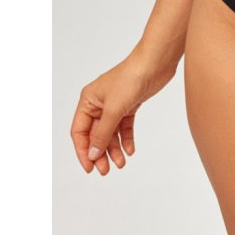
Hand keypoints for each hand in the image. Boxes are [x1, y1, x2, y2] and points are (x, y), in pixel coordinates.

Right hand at [70, 48, 175, 175]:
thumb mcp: (113, 109)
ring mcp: (114, 104)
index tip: (90, 168)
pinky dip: (126, 139)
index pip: (79, 132)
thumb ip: (102, 133)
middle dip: (100, 153)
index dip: (83, 151)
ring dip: (114, 149)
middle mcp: (99, 103)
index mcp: (88, 100)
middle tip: (106, 171)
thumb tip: (93, 154)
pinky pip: (124, 127)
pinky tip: (130, 150)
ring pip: (110, 133)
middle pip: (95, 135)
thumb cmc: (131, 79)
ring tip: (121, 163)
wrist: (155, 63)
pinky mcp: (129, 105)